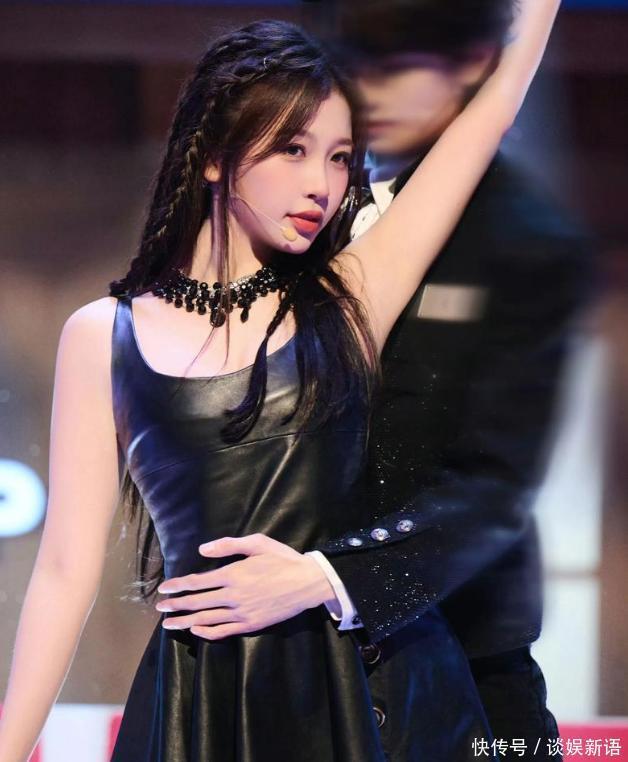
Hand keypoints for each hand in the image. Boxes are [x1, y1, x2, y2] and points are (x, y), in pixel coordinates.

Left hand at [154, 533, 336, 639]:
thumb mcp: (258, 543)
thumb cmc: (283, 559)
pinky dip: (207, 632)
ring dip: (185, 622)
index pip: (197, 581)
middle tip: (160, 608)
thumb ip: (229, 545)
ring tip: (169, 625)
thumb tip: (203, 550)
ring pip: (206, 619)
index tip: (164, 589)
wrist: (308, 583)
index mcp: (233, 574)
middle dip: (176, 605)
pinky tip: (196, 630)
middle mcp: (234, 596)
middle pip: (197, 602)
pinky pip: (223, 631)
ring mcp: (242, 613)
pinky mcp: (250, 625)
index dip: (178, 585)